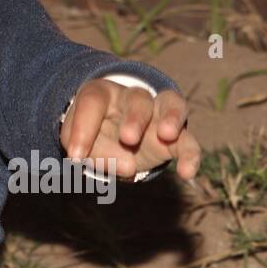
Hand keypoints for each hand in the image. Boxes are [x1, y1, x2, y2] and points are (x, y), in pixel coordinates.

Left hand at [59, 78, 199, 180]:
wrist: (110, 139)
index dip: (84, 128)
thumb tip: (128, 167)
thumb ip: (92, 151)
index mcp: (102, 94)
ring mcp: (158, 115)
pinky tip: (186, 173)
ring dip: (171, 118)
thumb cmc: (91, 134)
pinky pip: (188, 141)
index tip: (75, 157)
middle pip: (138, 98)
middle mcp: (132, 99)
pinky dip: (191, 155)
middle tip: (127, 138)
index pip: (93, 102)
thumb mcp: (79, 141)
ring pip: (170, 105)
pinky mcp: (175, 137)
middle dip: (134, 117)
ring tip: (167, 134)